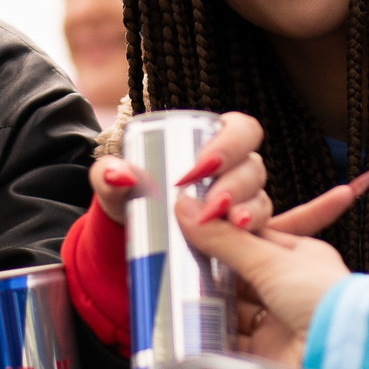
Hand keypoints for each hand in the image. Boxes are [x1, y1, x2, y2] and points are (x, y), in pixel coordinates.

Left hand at [88, 111, 273, 232]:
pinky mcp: (245, 232)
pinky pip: (261, 228)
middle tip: (211, 205)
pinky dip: (254, 232)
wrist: (131, 234)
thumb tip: (119, 175)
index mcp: (213, 140)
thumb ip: (107, 173)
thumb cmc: (130, 192)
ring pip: (259, 197)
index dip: (230, 144)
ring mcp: (244, 200)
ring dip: (248, 210)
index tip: (200, 168)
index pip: (240, 129)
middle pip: (252, 166)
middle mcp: (236, 167)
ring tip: (231, 224)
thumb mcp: (115, 181)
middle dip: (236, 185)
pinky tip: (241, 238)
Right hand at [175, 168, 368, 368]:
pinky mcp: (267, 355)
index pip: (254, 239)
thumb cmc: (324, 300)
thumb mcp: (270, 260)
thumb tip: (188, 210)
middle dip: (213, 272)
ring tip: (182, 294)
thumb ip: (225, 239)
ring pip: (234, 309)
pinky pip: (232, 341)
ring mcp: (279, 324)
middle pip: (240, 276)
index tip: (193, 226)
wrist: (342, 357)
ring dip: (211, 304)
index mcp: (301, 258)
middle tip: (181, 261)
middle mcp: (291, 291)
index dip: (224, 233)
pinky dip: (215, 335)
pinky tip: (195, 326)